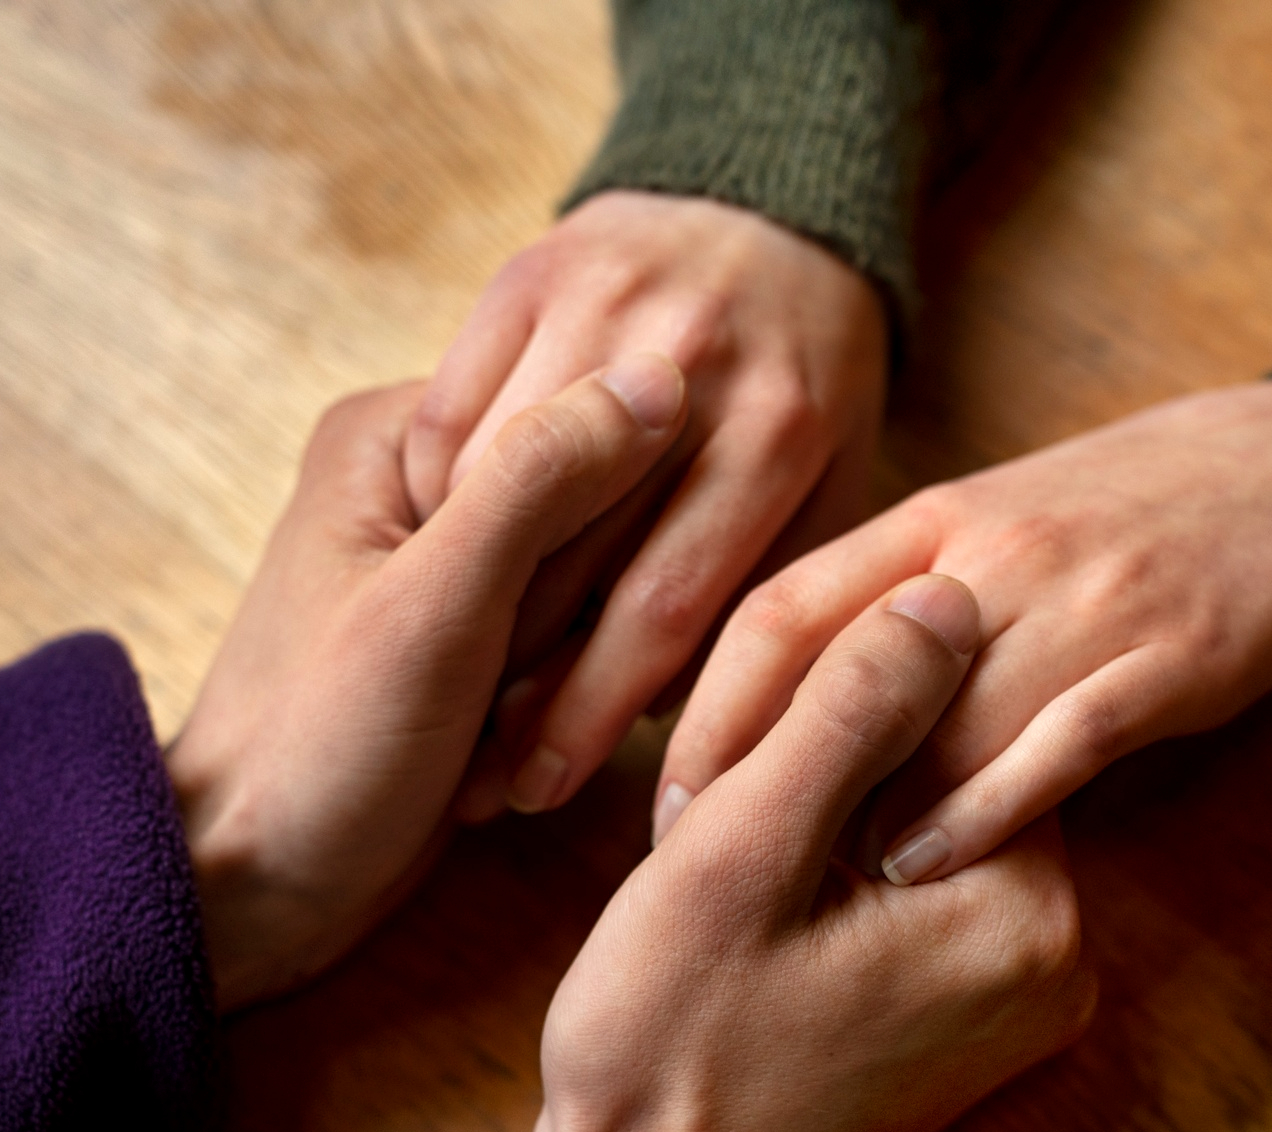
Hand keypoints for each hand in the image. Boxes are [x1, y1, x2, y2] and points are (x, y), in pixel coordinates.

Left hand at [165, 354, 687, 1011]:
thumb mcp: (433, 608)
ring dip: (577, 666)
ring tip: (500, 738)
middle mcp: (426, 476)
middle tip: (508, 699)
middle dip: (581, 610)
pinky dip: (569, 698)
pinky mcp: (486, 633)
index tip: (533, 625)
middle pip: (591, 497)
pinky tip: (521, 754)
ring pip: (597, 575)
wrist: (258, 889)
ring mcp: (458, 557)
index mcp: (397, 430)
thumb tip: (661, 377)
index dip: (598, 518)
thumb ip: (538, 484)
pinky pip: (579, 635)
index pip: (570, 411)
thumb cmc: (319, 748)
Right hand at [403, 190, 888, 821]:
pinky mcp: (528, 273)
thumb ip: (779, 582)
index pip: (668, 605)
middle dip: (521, 680)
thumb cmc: (808, 375)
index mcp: (778, 429)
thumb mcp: (838, 476)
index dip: (598, 711)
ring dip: (460, 597)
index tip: (550, 785)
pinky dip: (433, 493)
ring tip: (445, 691)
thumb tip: (692, 718)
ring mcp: (602, 305)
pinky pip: (452, 405)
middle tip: (484, 771)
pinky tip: (436, 565)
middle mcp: (689, 363)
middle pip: (574, 555)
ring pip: (495, 483)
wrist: (769, 205)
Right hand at [503, 575, 1095, 1131]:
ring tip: (734, 864)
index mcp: (1028, 908)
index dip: (847, 690)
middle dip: (839, 757)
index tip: (748, 747)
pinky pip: (919, 889)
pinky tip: (765, 903)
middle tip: (725, 818)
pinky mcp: (970, 1017)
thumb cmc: (671, 1047)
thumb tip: (951, 592)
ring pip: (929, 818)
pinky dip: (844, 871)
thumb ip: (850, 713)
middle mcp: (1057, 955)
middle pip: (958, 763)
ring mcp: (1018, 995)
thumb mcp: (741, 854)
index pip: (977, 709)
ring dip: (834, 811)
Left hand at [656, 376, 1271, 883]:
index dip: (707, 707)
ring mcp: (1082, 602)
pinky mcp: (1168, 654)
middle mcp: (990, 555)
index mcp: (935, 518)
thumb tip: (785, 696)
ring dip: (859, 809)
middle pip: (836, 667)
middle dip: (755, 770)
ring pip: (939, 714)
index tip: (661, 794)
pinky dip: (986, 806)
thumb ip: (894, 595)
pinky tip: (928, 865)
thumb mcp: (995, 523)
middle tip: (694, 860)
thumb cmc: (1128, 510)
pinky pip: (1059, 737)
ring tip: (796, 890)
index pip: (782, 608)